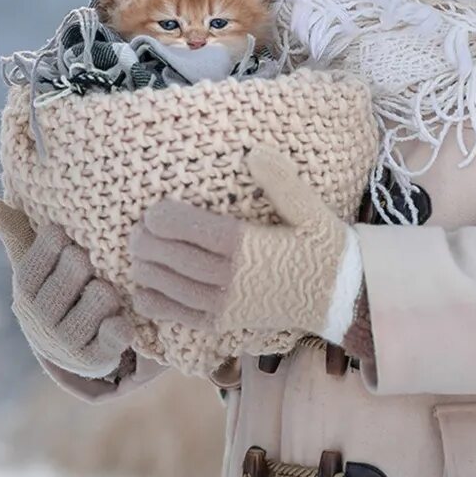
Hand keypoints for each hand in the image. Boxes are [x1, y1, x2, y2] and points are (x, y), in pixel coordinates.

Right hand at [0, 195, 136, 378]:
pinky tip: (120, 320)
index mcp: (25, 289)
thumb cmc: (55, 288)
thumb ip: (14, 229)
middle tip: (91, 266)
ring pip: (98, 300)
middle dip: (87, 264)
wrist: (70, 346)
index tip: (68, 241)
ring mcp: (66, 342)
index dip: (62, 242)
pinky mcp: (93, 360)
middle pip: (75, 271)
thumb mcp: (34, 260)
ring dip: (107, 294)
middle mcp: (40, 318)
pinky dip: (120, 326)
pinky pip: (115, 334)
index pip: (44, 252)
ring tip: (106, 293)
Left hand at [125, 146, 359, 341]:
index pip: (192, 230)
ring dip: (148, 270)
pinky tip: (144, 289)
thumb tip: (253, 152)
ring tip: (138, 254)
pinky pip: (181, 316)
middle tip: (136, 230)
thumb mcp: (310, 211)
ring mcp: (226, 305)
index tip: (152, 212)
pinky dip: (156, 303)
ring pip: (172, 287)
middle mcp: (232, 278)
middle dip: (148, 243)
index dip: (164, 220)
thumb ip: (282, 181)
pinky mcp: (225, 323)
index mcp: (247, 246)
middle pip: (175, 259)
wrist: (339, 298)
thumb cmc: (323, 249)